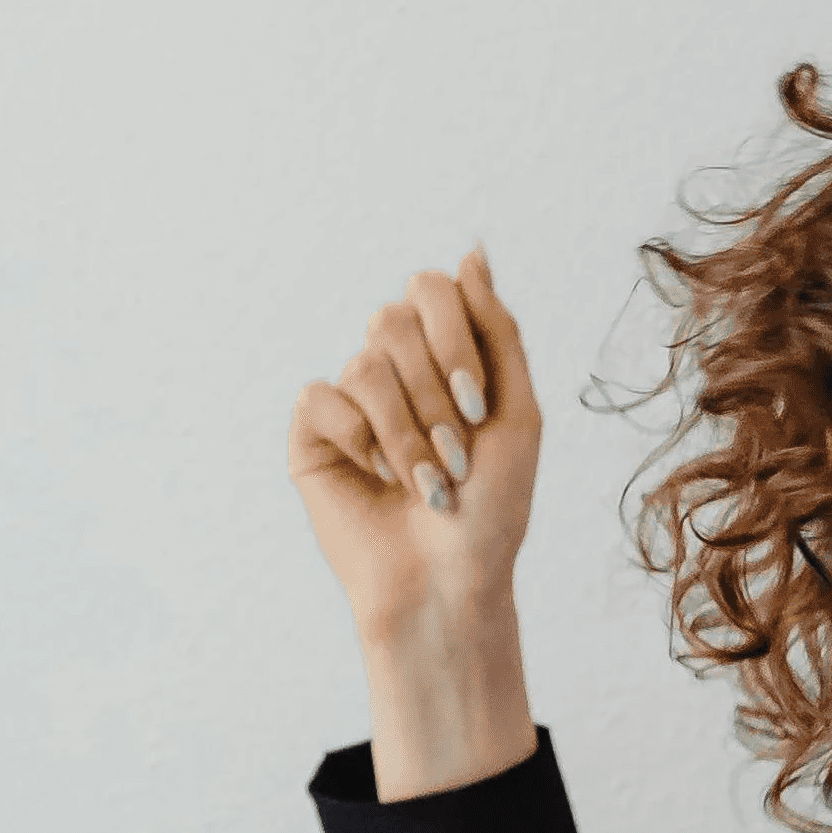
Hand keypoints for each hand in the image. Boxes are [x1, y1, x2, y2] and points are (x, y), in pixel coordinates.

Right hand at [287, 248, 543, 796]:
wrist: (448, 582)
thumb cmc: (493, 509)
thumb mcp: (518, 411)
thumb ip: (498, 328)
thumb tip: (470, 251)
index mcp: (444, 353)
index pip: (432, 288)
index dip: (454, 338)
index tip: (476, 407)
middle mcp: (395, 366)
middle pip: (394, 318)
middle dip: (435, 393)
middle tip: (455, 456)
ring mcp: (351, 398)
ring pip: (366, 365)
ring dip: (407, 431)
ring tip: (425, 483)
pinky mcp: (313, 434)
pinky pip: (324, 397)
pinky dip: (362, 442)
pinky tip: (376, 480)